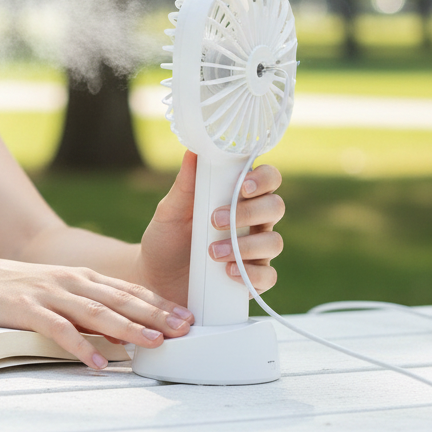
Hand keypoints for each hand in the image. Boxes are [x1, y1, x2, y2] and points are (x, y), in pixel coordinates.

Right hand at [0, 252, 194, 369]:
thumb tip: (118, 326)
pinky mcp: (25, 309)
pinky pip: (58, 330)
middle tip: (185, 330)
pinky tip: (98, 362)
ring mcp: (48, 294)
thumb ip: (83, 303)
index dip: (158, 303)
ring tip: (154, 343)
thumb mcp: (53, 289)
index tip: (188, 317)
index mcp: (78, 276)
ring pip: (95, 311)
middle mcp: (68, 281)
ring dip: (127, 328)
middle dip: (155, 314)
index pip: (126, 289)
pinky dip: (80, 346)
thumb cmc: (11, 288)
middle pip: (119, 299)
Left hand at [134, 151, 284, 306]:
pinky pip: (268, 276)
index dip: (263, 178)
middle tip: (215, 220)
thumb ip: (184, 185)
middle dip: (250, 212)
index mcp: (236, 199)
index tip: (243, 185)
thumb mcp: (169, 212)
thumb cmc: (166, 241)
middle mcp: (251, 223)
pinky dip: (250, 273)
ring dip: (245, 245)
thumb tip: (192, 151)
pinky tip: (228, 272)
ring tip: (212, 252)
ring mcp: (254, 252)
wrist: (155, 280)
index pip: (266, 179)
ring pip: (274, 242)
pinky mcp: (251, 280)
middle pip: (275, 207)